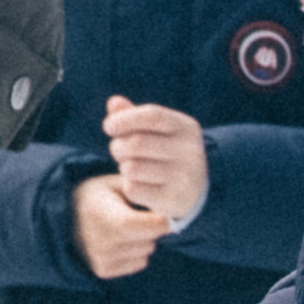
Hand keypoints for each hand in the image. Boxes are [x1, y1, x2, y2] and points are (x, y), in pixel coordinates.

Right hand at [71, 171, 166, 278]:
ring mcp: (102, 259)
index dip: (161, 221)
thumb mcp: (115, 184)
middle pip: (151, 240)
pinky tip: (121, 240)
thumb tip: (169, 205)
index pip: (150, 227)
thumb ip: (141, 191)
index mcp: (108, 216)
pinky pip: (138, 263)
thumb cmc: (97, 195)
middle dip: (152, 229)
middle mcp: (103, 242)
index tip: (162, 213)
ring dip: (144, 241)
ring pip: (146, 252)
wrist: (64, 215)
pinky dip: (136, 253)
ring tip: (126, 227)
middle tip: (139, 217)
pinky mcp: (102, 271)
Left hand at [104, 96, 208, 226]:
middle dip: (119, 146)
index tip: (108, 127)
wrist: (195, 190)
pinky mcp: (174, 201)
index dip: (125, 119)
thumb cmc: (166, 152)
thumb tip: (114, 103)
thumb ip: (134, 116)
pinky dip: (129, 186)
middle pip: (137, 143)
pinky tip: (139, 185)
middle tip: (119, 150)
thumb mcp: (156, 130)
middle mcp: (190, 152)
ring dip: (124, 167)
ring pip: (132, 168)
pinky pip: (133, 190)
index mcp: (187, 128)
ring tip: (131, 167)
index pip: (152, 116)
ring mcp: (184, 178)